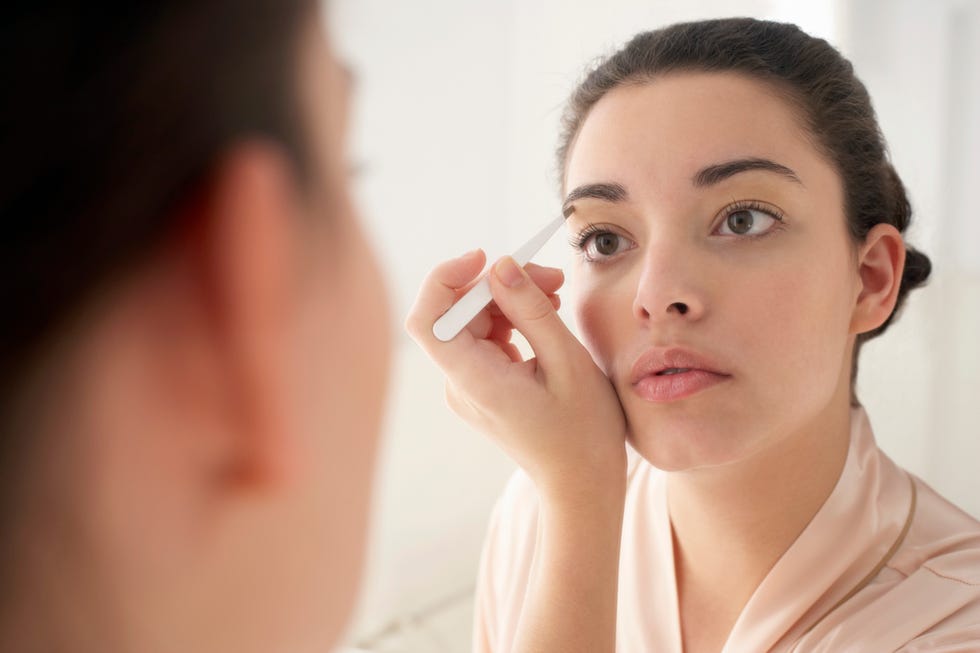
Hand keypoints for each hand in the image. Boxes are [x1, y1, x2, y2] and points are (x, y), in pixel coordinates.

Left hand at [405, 249, 627, 499]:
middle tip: (551, 275)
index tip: (486, 258)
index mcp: (474, 382)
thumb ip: (530, 311)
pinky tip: (545, 316)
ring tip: (556, 293)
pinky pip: (486, 340)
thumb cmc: (583, 432)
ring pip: (473, 323)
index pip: (428, 320)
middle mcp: (461, 384)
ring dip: (510, 300)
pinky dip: (512, 321)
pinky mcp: (483, 387)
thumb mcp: (567, 363)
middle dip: (498, 284)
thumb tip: (501, 266)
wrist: (582, 485)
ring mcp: (469, 387)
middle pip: (456, 314)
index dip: (445, 279)